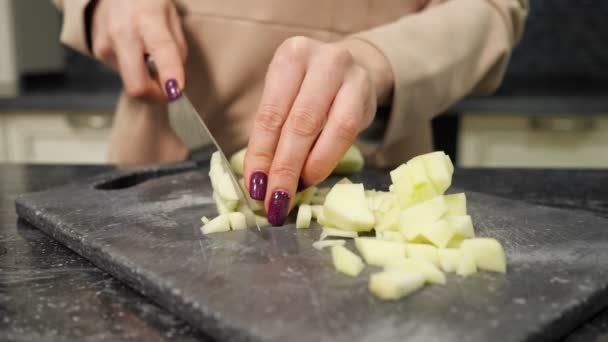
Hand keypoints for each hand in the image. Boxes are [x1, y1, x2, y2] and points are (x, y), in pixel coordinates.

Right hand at [90, 0, 186, 100]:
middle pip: (137, 86)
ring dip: (148, 81)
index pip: (160, 51)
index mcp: (146, 17)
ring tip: (152, 58)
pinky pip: (124, 75)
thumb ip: (177, 51)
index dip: (170, 76)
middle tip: (170, 89)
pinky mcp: (98, 53)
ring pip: (132, 83)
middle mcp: (121, 32)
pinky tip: (137, 53)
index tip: (176, 92)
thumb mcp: (172, 18)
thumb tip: (177, 84)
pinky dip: (137, 72)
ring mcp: (105, 45)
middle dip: (157, 96)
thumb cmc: (147, 2)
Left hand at [243, 36, 393, 225]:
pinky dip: (327, 159)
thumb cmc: (309, 90)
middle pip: (299, 122)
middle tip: (275, 200)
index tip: (255, 186)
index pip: (270, 114)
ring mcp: (349, 73)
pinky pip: (347, 132)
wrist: (353, 70)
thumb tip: (259, 182)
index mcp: (290, 56)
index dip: (261, 154)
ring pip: (328, 128)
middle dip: (284, 168)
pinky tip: (313, 176)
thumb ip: (273, 134)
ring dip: (308, 167)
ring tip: (294, 192)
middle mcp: (321, 59)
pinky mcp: (367, 91)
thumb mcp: (285, 100)